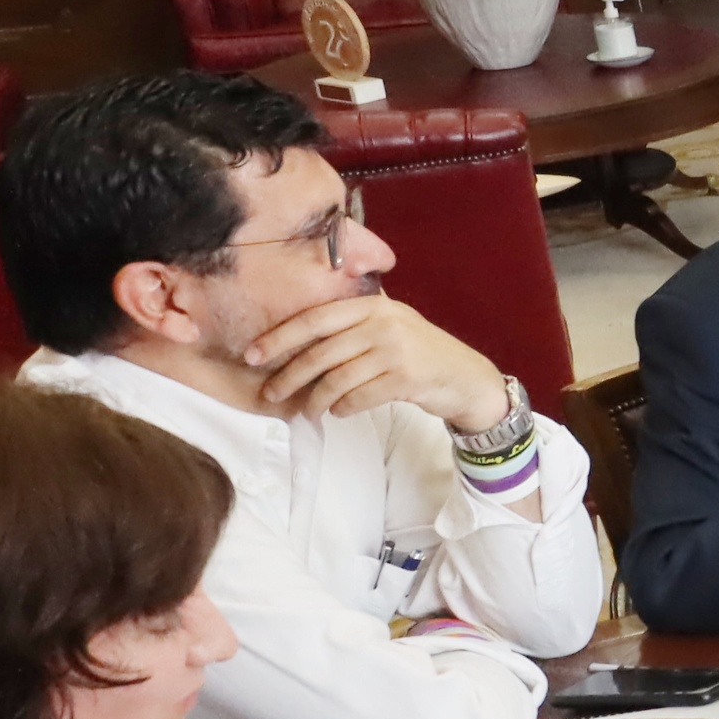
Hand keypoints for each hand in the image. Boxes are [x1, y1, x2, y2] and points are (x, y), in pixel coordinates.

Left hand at [245, 291, 508, 430]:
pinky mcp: (407, 378)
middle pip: (321, 352)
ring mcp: (396, 351)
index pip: (315, 318)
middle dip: (289, 375)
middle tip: (270, 393)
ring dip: (315, 400)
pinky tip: (338, 412)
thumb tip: (297, 336)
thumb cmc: (421, 353)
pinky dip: (343, 408)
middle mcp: (383, 323)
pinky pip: (359, 397)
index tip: (252, 354)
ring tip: (307, 411)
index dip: (280, 337)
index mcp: (373, 306)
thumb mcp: (391, 324)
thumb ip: (355, 323)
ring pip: (337, 379)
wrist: (466, 378)